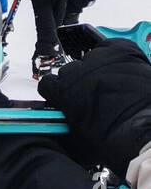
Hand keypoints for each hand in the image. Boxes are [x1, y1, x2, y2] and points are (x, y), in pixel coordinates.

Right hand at [37, 40, 150, 175]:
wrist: (146, 131)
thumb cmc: (113, 137)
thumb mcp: (75, 140)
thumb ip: (60, 127)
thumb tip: (57, 127)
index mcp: (63, 89)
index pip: (48, 83)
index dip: (57, 93)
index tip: (64, 99)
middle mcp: (79, 70)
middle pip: (69, 71)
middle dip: (77, 83)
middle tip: (90, 98)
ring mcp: (102, 59)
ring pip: (91, 59)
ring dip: (96, 70)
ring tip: (109, 86)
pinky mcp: (124, 52)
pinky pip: (110, 47)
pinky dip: (113, 55)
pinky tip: (118, 68)